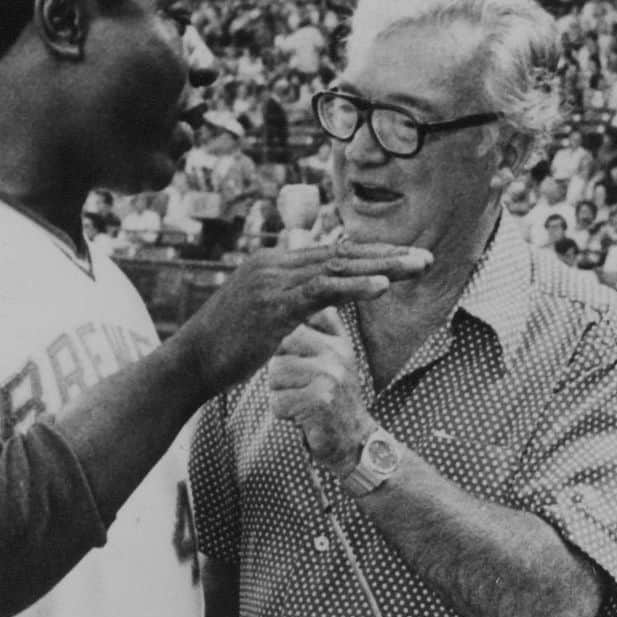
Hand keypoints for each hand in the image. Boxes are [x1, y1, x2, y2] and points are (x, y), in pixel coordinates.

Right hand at [177, 240, 430, 393]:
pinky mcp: (273, 305)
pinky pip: (322, 290)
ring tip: (418, 267)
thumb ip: (290, 303)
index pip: (332, 252)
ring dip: (383, 266)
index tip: (405, 260)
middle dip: (387, 255)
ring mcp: (272, 281)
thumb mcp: (262, 318)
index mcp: (273, 263)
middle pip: (341, 253)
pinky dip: (356, 286)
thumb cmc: (225, 348)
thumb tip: (316, 304)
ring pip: (338, 267)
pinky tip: (384, 285)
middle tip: (426, 259)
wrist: (190, 363)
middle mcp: (273, 263)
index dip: (372, 254)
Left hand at [268, 307, 374, 472]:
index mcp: (337, 339)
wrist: (353, 441)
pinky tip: (304, 416)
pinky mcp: (321, 400)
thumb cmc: (331, 397)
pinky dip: (284, 413)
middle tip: (300, 386)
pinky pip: (278, 401)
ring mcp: (331, 375)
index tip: (296, 359)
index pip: (297, 321)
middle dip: (279, 370)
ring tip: (304, 401)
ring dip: (281, 393)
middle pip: (279, 346)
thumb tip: (289, 297)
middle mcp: (337, 352)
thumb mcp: (331, 357)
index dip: (285, 342)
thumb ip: (318, 330)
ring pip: (275, 374)